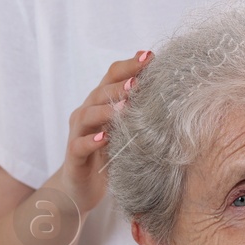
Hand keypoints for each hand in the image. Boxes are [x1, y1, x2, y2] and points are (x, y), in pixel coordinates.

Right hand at [58, 50, 152, 211]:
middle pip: (101, 91)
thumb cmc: (108, 154)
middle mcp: (87, 112)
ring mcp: (78, 133)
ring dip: (106, 109)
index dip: (130, 65)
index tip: (151, 56)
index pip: (113, 75)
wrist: (81, 188)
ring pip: (88, 114)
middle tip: (139, 82)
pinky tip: (104, 138)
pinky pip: (80, 144)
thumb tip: (171, 89)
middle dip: (120, 85)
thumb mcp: (127, 130)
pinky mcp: (73, 155)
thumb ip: (140, 109)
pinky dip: (91, 140)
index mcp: (101, 102)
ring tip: (124, 107)